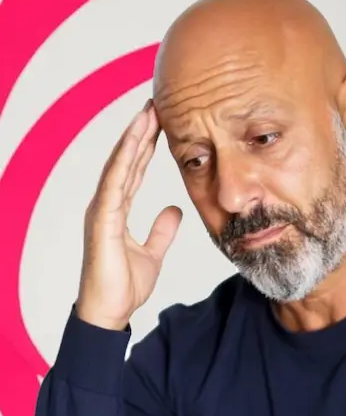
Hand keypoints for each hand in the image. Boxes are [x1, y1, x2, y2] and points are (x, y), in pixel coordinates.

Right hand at [76, 101, 182, 330]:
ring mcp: (102, 210)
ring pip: (118, 165)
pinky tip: (135, 142)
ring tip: (147, 111)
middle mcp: (107, 204)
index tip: (161, 122)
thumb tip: (174, 210)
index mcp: (117, 209)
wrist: (111, 311)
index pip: (134, 170)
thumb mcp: (152, 253)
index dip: (146, 145)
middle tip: (155, 103)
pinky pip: (114, 184)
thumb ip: (161, 231)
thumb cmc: (124, 285)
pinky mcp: (101, 220)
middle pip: (125, 160)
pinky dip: (124, 161)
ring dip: (132, 138)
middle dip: (140, 132)